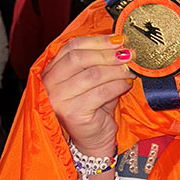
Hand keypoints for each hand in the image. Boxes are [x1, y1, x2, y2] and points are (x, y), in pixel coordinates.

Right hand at [41, 35, 134, 155]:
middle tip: (128, 53)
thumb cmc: (94, 107)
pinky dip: (117, 85)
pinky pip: (101, 92)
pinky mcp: (73, 113)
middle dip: (107, 53)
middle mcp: (49, 84)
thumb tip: (121, 42)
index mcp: (51, 71)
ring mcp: (58, 100)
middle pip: (79, 58)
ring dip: (116, 70)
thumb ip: (99, 61)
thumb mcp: (93, 80)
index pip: (72, 46)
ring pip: (92, 74)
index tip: (119, 39)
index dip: (97, 41)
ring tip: (130, 70)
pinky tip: (126, 85)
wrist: (93, 140)